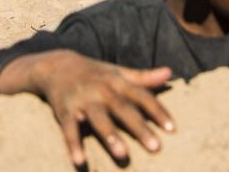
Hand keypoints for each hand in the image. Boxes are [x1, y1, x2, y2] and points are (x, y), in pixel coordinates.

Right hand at [0, 50, 173, 165]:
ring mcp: (82, 100)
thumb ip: (143, 77)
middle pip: (123, 109)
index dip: (157, 111)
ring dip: (110, 136)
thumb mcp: (118, 72)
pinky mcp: (64, 110)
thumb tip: (170, 73)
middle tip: (155, 147)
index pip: (142, 96)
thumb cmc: (94, 74)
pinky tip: (80, 162)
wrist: (56, 65)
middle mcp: (101, 89)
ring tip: (123, 155)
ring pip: (98, 118)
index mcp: (117, 82)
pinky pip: (69, 129)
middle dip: (139, 128)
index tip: (172, 129)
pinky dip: (73, 145)